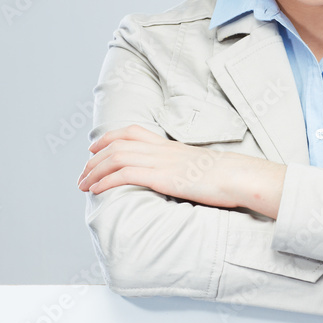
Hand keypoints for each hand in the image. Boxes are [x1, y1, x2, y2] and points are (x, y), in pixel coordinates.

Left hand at [76, 124, 243, 206]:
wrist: (239, 176)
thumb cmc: (228, 177)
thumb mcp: (202, 168)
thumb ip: (187, 170)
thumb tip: (183, 180)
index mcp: (171, 146)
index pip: (133, 132)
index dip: (110, 138)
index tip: (95, 149)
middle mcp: (162, 150)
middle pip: (118, 145)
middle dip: (94, 160)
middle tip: (82, 174)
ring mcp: (161, 162)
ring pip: (116, 157)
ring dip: (94, 171)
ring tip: (83, 184)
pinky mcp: (162, 177)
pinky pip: (125, 175)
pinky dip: (106, 181)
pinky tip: (97, 190)